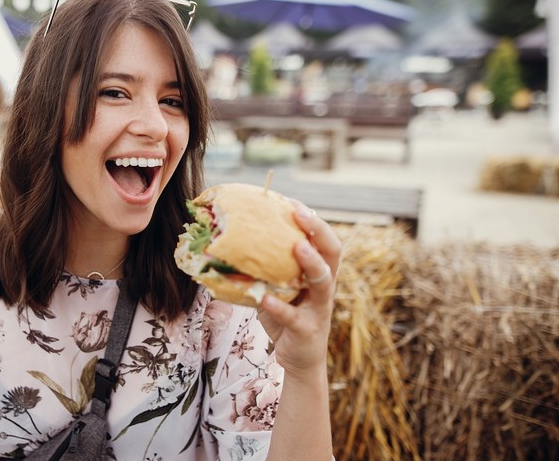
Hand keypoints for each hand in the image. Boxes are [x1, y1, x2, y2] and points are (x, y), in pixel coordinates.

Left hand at [256, 201, 340, 377]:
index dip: (313, 221)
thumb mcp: (276, 289)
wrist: (299, 361)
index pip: (324, 241)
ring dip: (311, 262)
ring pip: (323, 282)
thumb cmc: (286, 318)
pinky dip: (279, 306)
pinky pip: (293, 316)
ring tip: (298, 246)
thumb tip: (231, 245)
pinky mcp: (306, 330)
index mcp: (319, 274)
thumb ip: (264, 270)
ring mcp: (319, 309)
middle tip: (301, 213)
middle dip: (319, 230)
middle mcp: (325, 288)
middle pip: (333, 253)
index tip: (293, 202)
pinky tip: (265, 298)